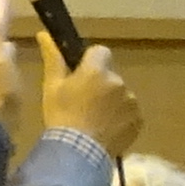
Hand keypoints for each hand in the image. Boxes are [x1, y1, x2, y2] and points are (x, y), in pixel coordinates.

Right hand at [52, 41, 142, 155]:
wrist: (79, 151)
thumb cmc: (61, 115)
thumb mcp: (52, 86)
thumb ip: (53, 58)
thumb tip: (45, 34)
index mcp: (97, 70)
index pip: (100, 52)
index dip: (90, 62)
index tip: (81, 76)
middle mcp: (119, 82)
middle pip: (111, 75)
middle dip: (101, 84)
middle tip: (84, 102)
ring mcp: (132, 101)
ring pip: (121, 94)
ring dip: (112, 101)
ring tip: (95, 119)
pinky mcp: (139, 120)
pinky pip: (130, 112)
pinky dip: (121, 117)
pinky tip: (106, 128)